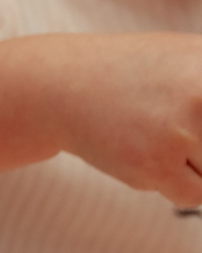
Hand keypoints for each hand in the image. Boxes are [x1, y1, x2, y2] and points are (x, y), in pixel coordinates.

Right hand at [47, 33, 201, 206]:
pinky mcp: (152, 166)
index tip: (201, 135)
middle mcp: (201, 96)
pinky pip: (194, 194)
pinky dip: (179, 182)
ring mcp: (177, 133)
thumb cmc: (142, 72)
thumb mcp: (197, 58)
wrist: (64, 85)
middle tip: (186, 139)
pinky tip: (150, 153)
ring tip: (169, 137)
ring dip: (201, 167)